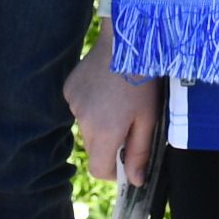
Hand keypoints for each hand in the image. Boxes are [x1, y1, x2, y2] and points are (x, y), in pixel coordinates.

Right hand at [64, 31, 159, 187]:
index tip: (126, 159)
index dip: (114, 171)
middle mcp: (83, 121)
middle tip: (128, 121)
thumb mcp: (149, 118)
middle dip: (109, 143)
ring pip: (86, 126)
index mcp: (104, 132)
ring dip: (99, 122)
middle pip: (94, 148)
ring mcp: (73, 103)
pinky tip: (105, 87)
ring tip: (117, 99)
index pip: (98, 170)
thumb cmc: (143, 79)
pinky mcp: (69, 88)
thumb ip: (140, 152)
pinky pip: (79, 107)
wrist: (126, 38)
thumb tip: (136, 180)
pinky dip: (90, 104)